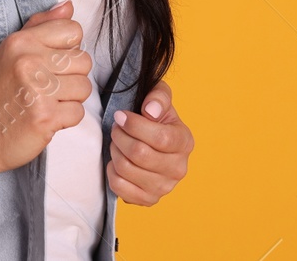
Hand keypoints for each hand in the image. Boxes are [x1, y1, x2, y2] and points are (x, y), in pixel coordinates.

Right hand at [0, 0, 92, 174]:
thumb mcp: (11, 51)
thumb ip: (41, 26)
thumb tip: (68, 6)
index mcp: (22, 41)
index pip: (73, 30)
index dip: (68, 49)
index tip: (52, 63)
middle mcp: (29, 61)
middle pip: (84, 61)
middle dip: (71, 77)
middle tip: (48, 87)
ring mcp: (38, 90)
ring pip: (84, 88)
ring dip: (70, 99)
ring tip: (47, 102)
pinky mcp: (46, 117)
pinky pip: (78, 112)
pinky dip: (66, 118)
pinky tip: (46, 117)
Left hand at [107, 81, 192, 204]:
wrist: (153, 142)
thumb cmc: (156, 118)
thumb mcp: (160, 98)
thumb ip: (158, 97)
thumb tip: (150, 110)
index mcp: (184, 142)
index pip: (159, 138)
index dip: (134, 125)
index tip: (120, 116)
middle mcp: (178, 168)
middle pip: (139, 154)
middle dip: (120, 136)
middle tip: (116, 128)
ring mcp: (164, 187)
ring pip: (126, 169)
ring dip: (114, 151)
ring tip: (117, 142)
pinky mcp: (148, 199)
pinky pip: (119, 187)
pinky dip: (112, 171)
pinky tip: (118, 160)